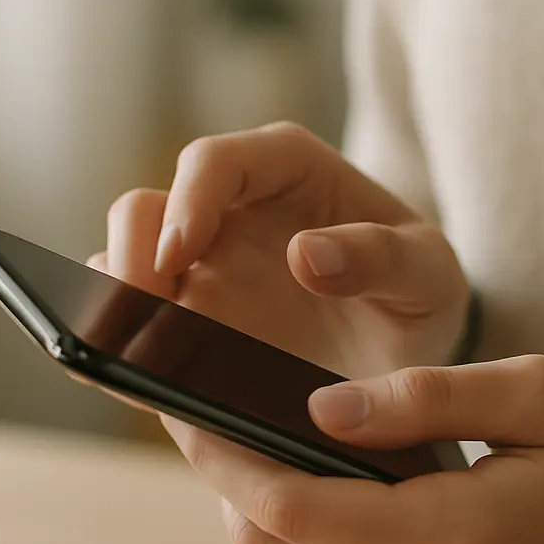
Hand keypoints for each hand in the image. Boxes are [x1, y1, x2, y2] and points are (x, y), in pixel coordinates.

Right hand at [91, 122, 468, 378]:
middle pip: (145, 211)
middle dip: (133, 256)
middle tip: (146, 311)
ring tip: (135, 354)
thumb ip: (383, 257)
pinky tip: (140, 381)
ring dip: (116, 305)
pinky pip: (132, 326)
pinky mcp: (188, 320)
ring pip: (121, 266)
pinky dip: (124, 348)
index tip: (182, 254)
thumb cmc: (418, 291)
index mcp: (286, 169)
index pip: (215, 162)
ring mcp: (201, 268)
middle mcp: (228, 211)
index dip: (187, 201)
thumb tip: (305, 254)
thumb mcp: (428, 273)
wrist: (408, 347)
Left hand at [162, 355, 543, 543]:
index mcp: (457, 538)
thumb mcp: (535, 391)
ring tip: (243, 432)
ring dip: (262, 508)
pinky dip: (306, 530)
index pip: (297, 511)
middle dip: (228, 482)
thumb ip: (421, 399)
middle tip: (200, 410)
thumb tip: (320, 408)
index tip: (188, 404)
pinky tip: (308, 473)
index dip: (230, 459)